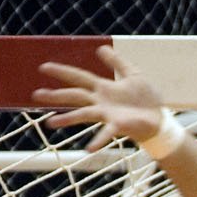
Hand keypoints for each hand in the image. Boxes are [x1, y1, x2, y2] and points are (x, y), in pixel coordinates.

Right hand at [32, 45, 166, 151]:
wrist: (160, 119)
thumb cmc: (146, 98)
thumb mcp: (133, 74)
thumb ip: (118, 62)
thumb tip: (101, 48)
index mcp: (103, 88)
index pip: (79, 77)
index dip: (62, 71)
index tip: (44, 68)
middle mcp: (101, 102)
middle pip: (75, 96)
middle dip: (56, 95)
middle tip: (36, 95)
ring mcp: (107, 115)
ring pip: (84, 114)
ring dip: (67, 118)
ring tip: (50, 123)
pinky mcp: (118, 126)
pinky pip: (106, 133)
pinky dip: (97, 140)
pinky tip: (88, 149)